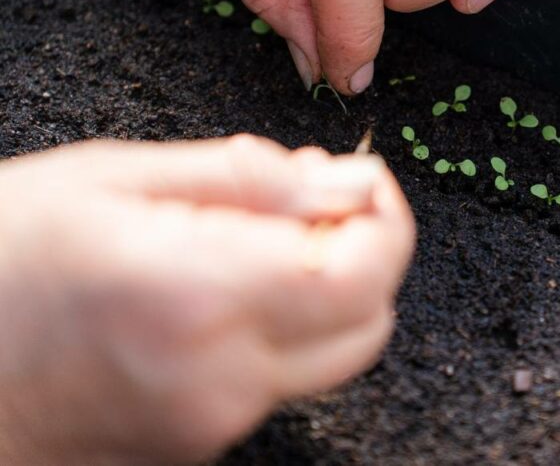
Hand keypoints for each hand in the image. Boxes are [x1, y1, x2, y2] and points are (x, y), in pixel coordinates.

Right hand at [0, 136, 414, 463]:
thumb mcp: (114, 179)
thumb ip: (247, 179)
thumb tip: (342, 181)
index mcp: (200, 293)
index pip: (366, 271)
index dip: (387, 217)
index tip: (363, 180)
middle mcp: (221, 373)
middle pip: (369, 320)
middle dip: (366, 252)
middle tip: (315, 201)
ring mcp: (213, 419)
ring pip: (333, 352)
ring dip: (328, 290)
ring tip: (259, 238)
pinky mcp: (199, 441)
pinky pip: (280, 377)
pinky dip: (284, 325)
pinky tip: (228, 284)